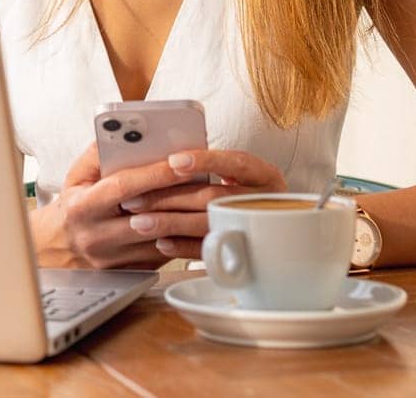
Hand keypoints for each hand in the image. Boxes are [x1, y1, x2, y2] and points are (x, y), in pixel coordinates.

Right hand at [30, 144, 285, 268]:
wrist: (55, 252)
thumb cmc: (72, 206)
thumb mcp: (75, 178)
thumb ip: (96, 155)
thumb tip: (122, 134)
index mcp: (83, 207)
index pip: (123, 187)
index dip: (154, 174)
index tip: (182, 160)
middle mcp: (98, 236)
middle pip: (149, 215)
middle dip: (183, 197)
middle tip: (213, 181)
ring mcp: (114, 259)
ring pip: (161, 239)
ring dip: (190, 220)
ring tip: (215, 202)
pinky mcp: (130, 273)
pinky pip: (163, 256)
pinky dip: (184, 239)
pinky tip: (202, 224)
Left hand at [115, 148, 286, 259]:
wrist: (281, 237)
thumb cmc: (246, 195)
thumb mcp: (240, 178)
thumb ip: (212, 168)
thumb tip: (165, 161)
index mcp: (266, 175)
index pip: (236, 163)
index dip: (205, 161)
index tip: (173, 161)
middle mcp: (266, 202)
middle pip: (214, 197)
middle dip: (169, 196)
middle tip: (134, 199)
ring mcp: (257, 230)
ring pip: (208, 224)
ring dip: (170, 223)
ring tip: (139, 221)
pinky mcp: (244, 255)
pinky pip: (211, 250)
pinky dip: (182, 246)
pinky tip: (160, 242)